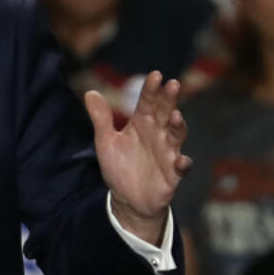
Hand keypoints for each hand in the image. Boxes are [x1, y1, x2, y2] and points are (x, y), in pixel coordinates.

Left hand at [84, 71, 190, 244]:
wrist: (127, 199)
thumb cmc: (120, 166)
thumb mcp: (106, 142)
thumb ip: (101, 119)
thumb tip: (90, 93)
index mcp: (142, 124)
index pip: (148, 102)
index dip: (151, 90)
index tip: (155, 75)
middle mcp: (158, 134)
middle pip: (166, 113)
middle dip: (169, 100)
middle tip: (173, 84)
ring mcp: (168, 153)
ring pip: (177, 136)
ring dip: (178, 127)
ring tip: (175, 117)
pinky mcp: (173, 174)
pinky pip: (181, 167)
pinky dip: (183, 163)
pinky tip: (181, 161)